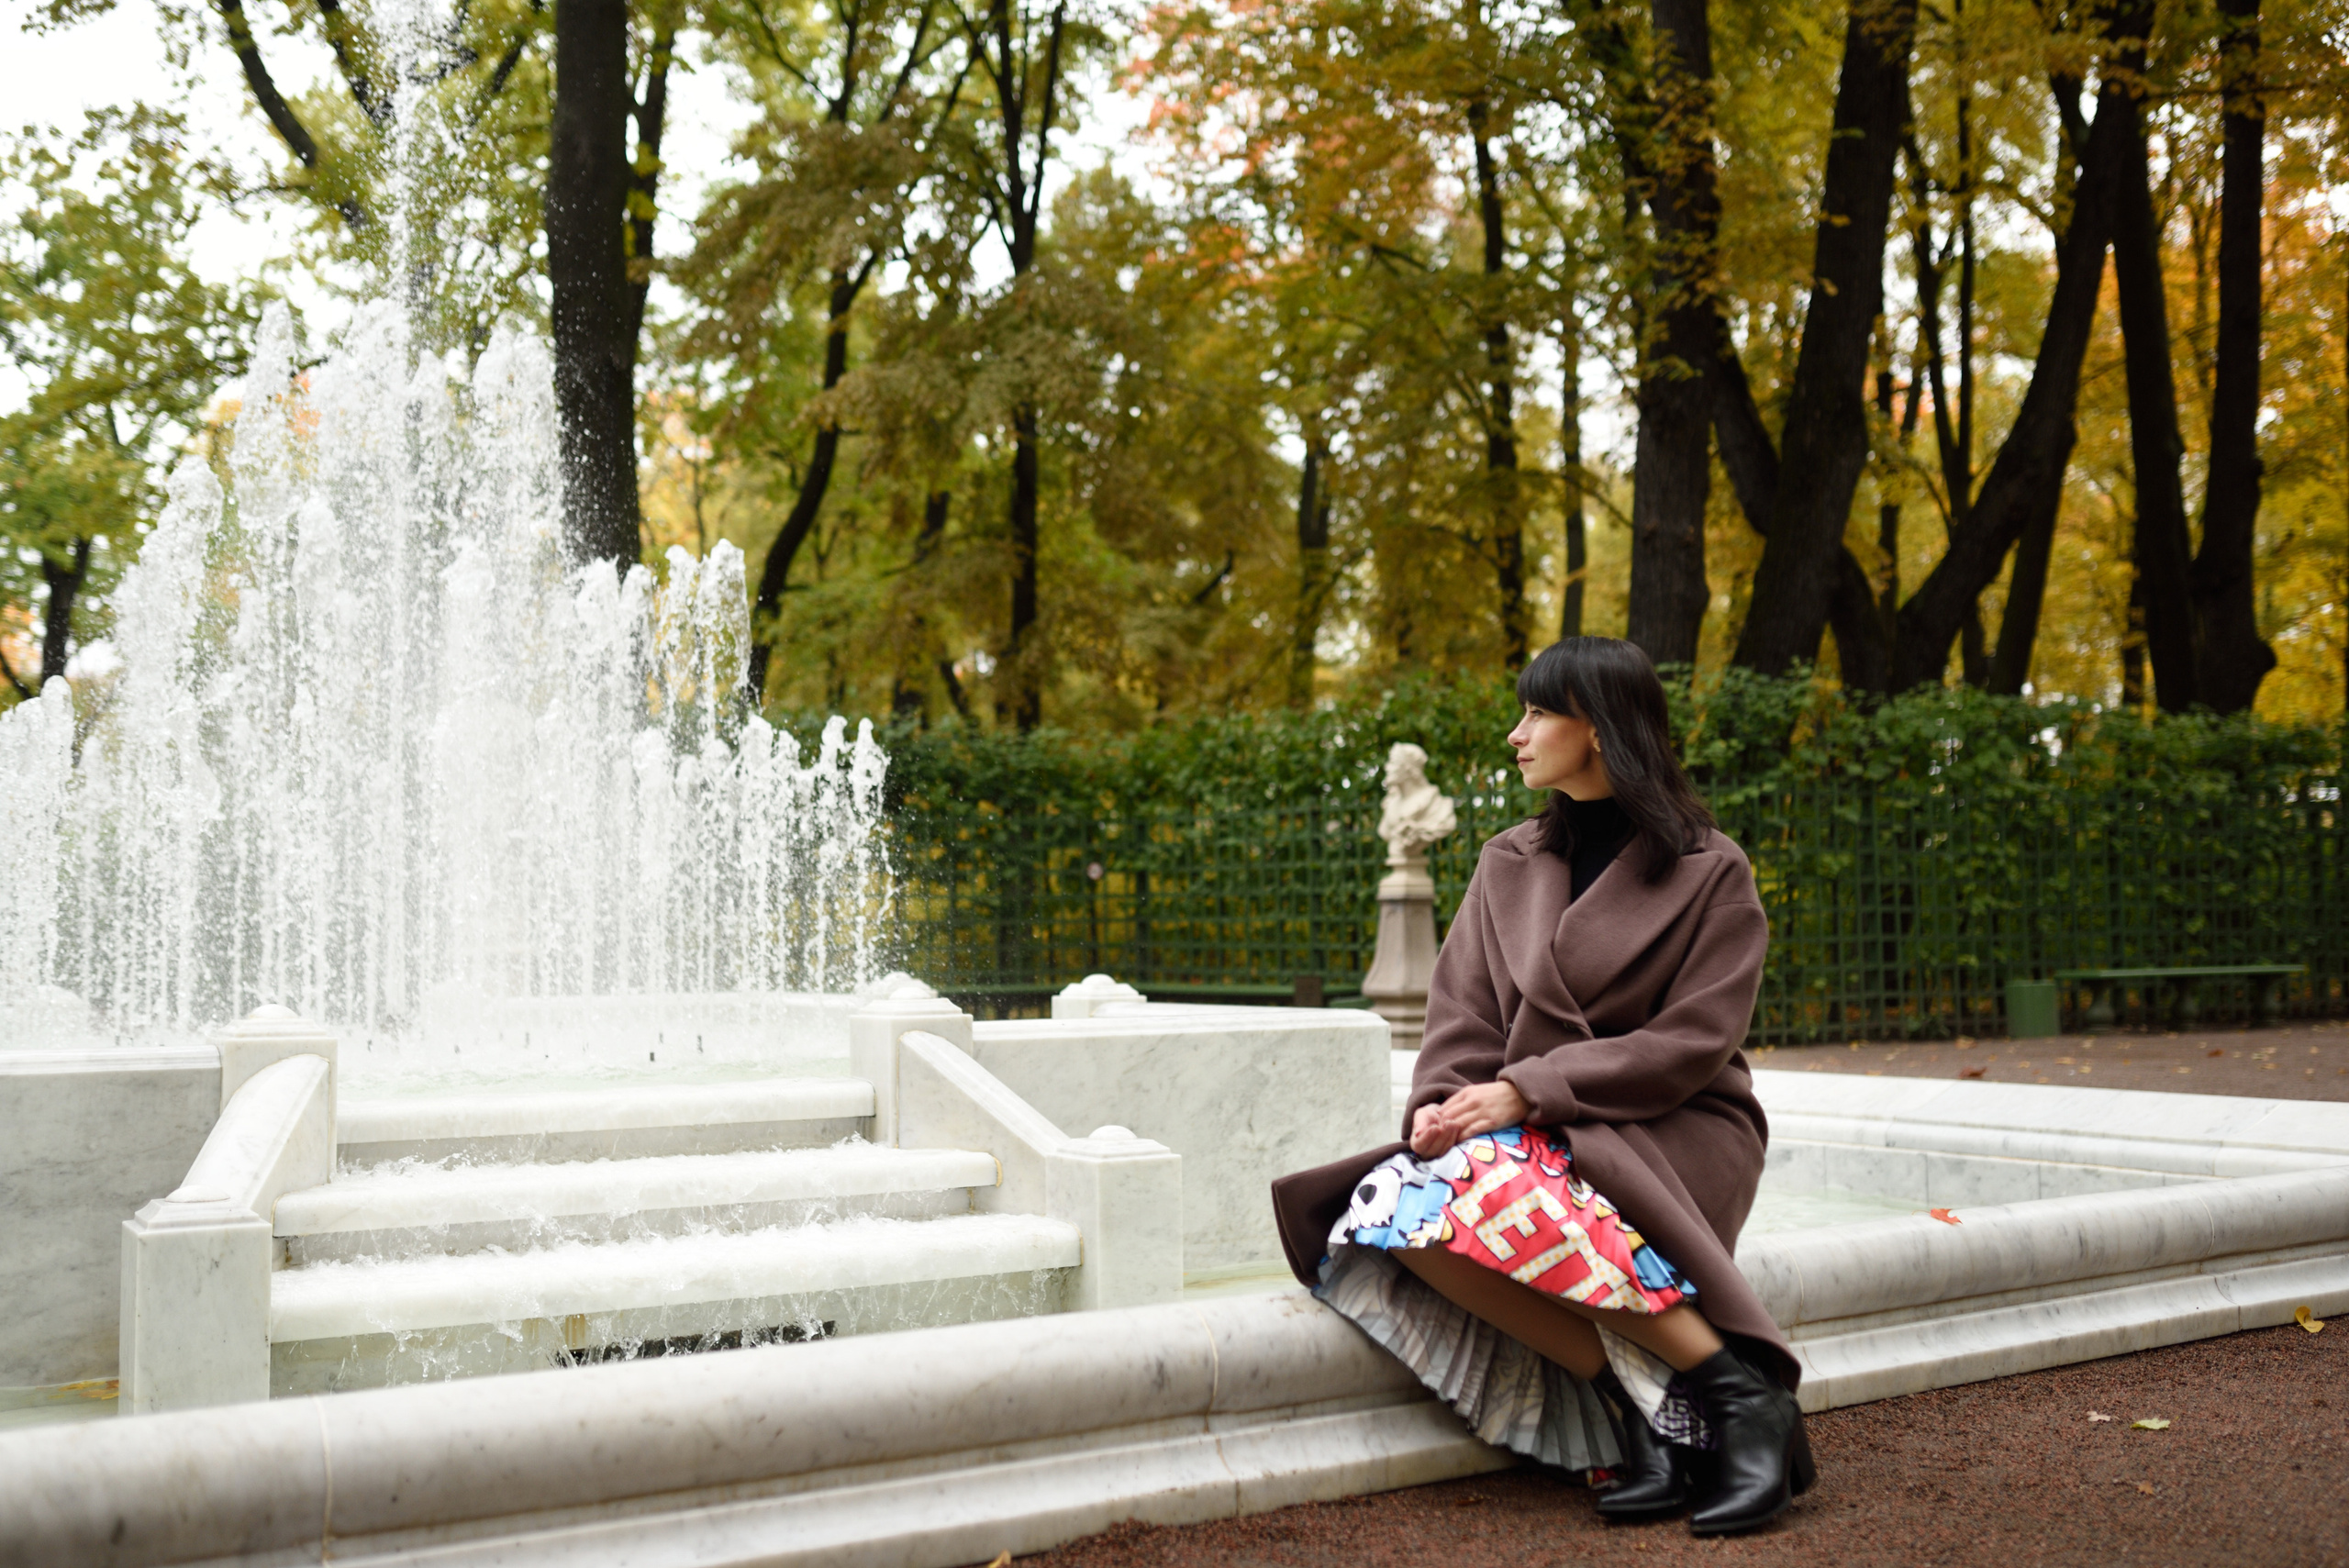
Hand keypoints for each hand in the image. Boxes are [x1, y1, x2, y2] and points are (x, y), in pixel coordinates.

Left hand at [1410, 1081, 1530, 1157]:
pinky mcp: (1491, 1121)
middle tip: (1434, 1144)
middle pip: (1448, 1118)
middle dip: (1439, 1132)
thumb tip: (1446, 1115)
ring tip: (1444, 1147)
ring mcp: (1481, 1111)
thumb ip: (1462, 1102)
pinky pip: (1472, 1131)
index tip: (1432, 1133)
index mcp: (1466, 1093)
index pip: (1444, 1109)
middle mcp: (1471, 1101)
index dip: (1435, 1123)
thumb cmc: (1497, 1095)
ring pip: (1458, 1125)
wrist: (1521, 1093)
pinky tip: (1458, 1146)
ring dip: (1449, 1137)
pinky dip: (1463, 1139)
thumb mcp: (1477, 1092)